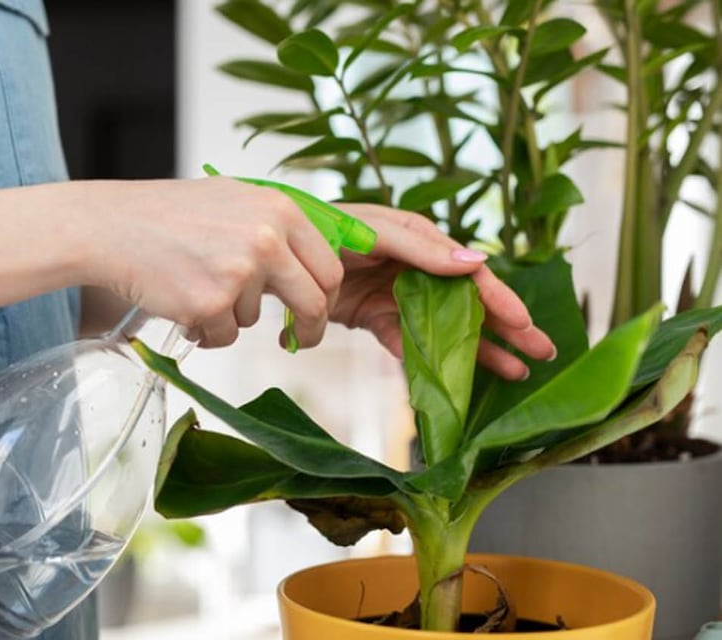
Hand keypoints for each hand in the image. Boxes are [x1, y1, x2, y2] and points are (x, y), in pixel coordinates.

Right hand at [84, 177, 342, 347]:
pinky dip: (204, 330)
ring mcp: (239, 272)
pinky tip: (179, 301)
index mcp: (279, 209)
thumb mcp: (233, 200)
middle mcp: (267, 238)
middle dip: (309, 330)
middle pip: (313, 302)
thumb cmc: (167, 214)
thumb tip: (313, 266)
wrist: (110, 227)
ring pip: (254, 319)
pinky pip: (223, 335)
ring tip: (193, 285)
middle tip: (295, 341)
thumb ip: (276, 228)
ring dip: (228, 316)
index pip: (328, 266)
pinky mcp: (210, 303)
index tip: (315, 313)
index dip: (325, 298)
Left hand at [328, 204, 555, 380]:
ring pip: (447, 328)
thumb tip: (475, 262)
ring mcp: (399, 297)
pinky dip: (432, 361)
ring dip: (480, 350)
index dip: (500, 298)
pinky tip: (459, 379)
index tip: (525, 322)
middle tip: (542, 352)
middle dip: (506, 327)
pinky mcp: (378, 319)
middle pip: (469, 303)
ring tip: (515, 372)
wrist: (281, 252)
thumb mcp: (376, 233)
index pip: (471, 273)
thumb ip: (421, 248)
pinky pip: (411, 344)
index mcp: (423, 242)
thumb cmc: (328, 229)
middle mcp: (418, 271)